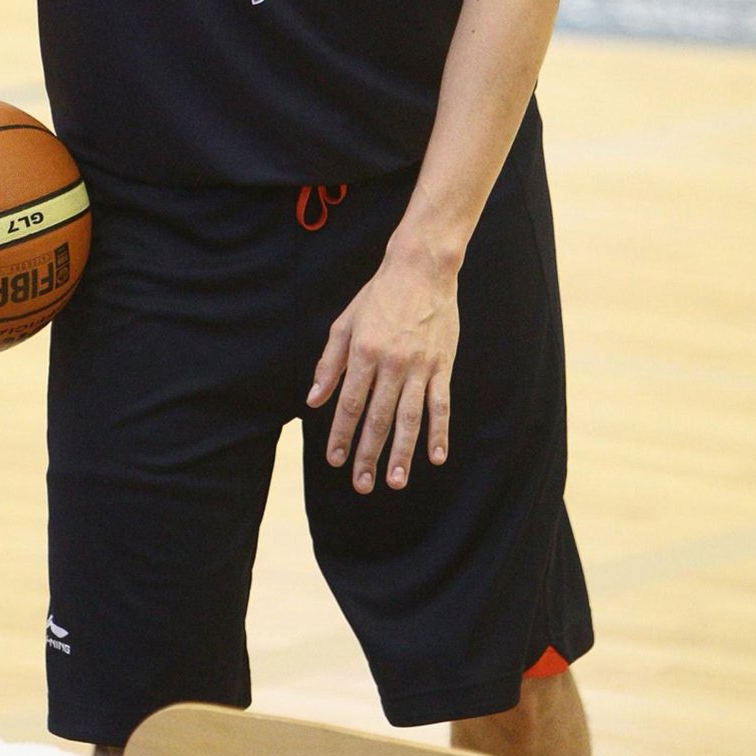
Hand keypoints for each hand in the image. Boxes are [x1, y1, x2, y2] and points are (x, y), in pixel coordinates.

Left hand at [306, 240, 457, 491]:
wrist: (421, 270)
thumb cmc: (378, 296)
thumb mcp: (345, 323)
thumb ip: (329, 362)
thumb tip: (313, 399)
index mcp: (363, 351)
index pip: (349, 403)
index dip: (341, 434)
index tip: (336, 460)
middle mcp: (391, 363)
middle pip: (378, 417)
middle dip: (368, 453)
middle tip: (362, 485)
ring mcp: (420, 366)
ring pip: (409, 418)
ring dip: (402, 453)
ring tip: (395, 482)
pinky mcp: (442, 365)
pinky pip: (440, 404)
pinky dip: (438, 432)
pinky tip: (435, 456)